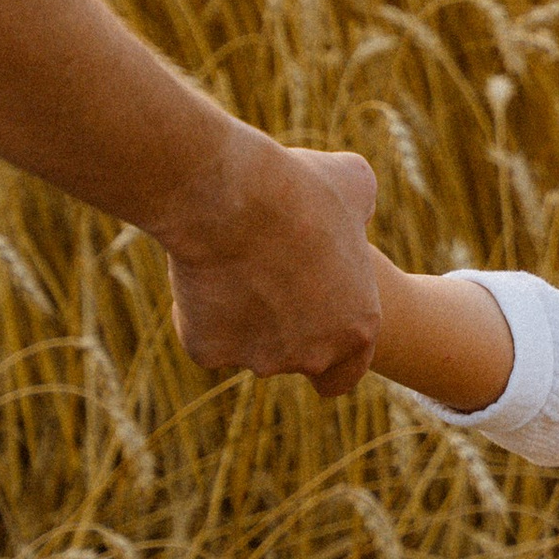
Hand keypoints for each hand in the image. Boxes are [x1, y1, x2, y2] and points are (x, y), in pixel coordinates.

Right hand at [158, 135, 380, 394]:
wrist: (229, 197)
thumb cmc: (297, 187)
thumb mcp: (352, 185)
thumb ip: (360, 210)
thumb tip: (354, 211)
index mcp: (357, 327)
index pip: (345, 373)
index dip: (329, 350)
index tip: (309, 318)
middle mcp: (313, 355)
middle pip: (293, 356)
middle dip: (280, 325)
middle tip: (264, 272)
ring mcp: (259, 358)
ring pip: (246, 343)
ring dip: (241, 315)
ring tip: (233, 258)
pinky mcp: (208, 352)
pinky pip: (203, 335)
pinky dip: (198, 310)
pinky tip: (201, 270)